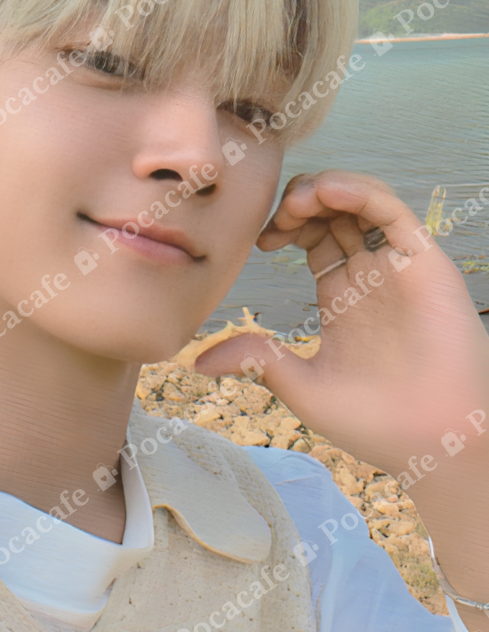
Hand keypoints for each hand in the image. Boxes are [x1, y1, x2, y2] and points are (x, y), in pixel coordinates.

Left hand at [195, 170, 488, 479]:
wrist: (433, 442)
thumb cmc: (376, 423)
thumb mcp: (302, 387)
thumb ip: (257, 361)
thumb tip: (197, 361)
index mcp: (343, 298)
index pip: (312, 239)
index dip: (284, 227)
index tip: (259, 241)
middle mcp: (371, 275)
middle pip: (332, 214)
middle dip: (299, 204)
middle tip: (275, 219)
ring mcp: (397, 267)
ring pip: (361, 202)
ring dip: (325, 189)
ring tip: (294, 203)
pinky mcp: (424, 263)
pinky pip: (393, 212)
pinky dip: (361, 192)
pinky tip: (329, 193)